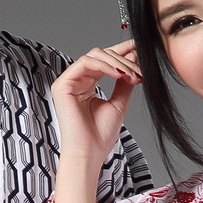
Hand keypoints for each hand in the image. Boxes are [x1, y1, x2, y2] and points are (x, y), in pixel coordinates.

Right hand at [51, 41, 141, 170]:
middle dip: (123, 58)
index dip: (121, 51)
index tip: (138, 47)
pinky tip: (119, 74)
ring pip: (94, 55)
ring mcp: (68, 82)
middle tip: (139, 69)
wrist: (89, 154)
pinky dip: (105, 65)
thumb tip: (133, 60)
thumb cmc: (100, 136)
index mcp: (87, 85)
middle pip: (100, 55)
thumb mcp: (118, 103)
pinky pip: (86, 63)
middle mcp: (76, 81)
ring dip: (116, 62)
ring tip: (131, 74)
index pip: (104, 61)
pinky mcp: (63, 84)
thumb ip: (124, 82)